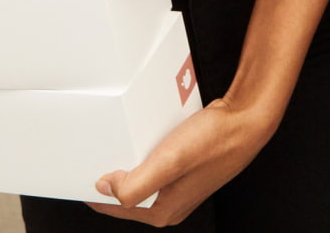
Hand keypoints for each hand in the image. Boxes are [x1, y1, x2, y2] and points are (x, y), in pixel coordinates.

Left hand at [88, 96, 278, 225]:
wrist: (249, 119)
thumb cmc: (215, 140)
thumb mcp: (170, 162)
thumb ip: (134, 184)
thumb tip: (104, 188)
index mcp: (163, 211)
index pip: (115, 207)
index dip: (95, 189)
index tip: (80, 170)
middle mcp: (171, 204)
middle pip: (128, 195)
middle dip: (111, 178)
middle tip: (98, 154)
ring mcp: (182, 186)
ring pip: (143, 179)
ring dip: (129, 164)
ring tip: (119, 144)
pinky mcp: (190, 168)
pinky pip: (158, 165)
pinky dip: (147, 153)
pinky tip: (147, 136)